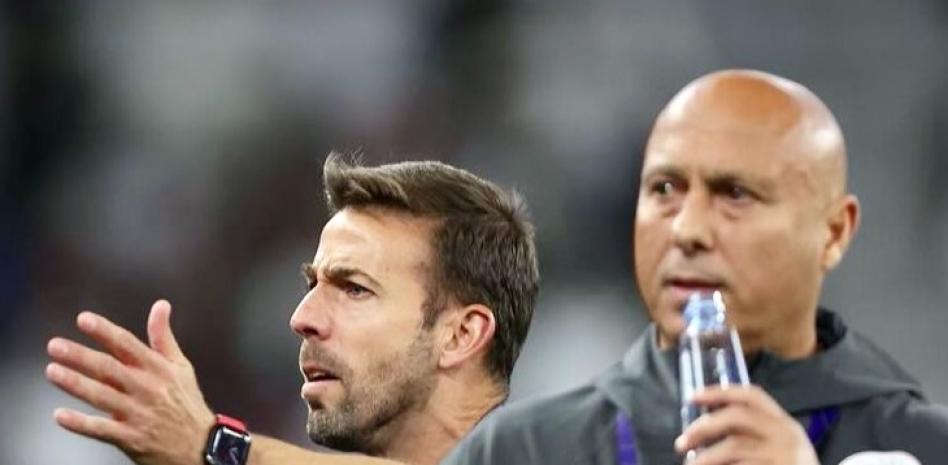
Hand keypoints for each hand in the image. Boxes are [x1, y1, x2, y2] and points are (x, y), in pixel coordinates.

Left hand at [46, 300, 215, 464]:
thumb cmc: (186, 403)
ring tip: (52, 371)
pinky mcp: (130, 437)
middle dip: (81, 356)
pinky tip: (60, 415)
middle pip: (109, 369)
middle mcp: (146, 388)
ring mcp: (137, 413)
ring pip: (102, 396)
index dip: (105, 332)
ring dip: (76, 383)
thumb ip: (164, 336)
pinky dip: (80, 423)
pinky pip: (101, 429)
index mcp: (157, 368)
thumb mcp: (181, 367)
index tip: (84, 320)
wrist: (200, 445)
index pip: (128, 345)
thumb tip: (161, 305)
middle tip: (55, 346)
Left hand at [675, 385, 819, 464]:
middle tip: (681, 442)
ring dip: (705, 457)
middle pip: (737, 417)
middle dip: (703, 426)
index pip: (752, 396)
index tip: (693, 397)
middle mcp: (786, 435)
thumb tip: (704, 423)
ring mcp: (784, 456)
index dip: (720, 392)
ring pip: (734, 447)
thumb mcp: (780, 446)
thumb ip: (753, 432)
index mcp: (785, 423)